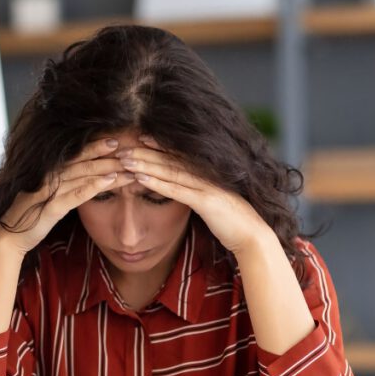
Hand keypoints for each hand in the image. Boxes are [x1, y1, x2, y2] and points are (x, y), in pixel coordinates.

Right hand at [0, 137, 135, 254]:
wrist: (7, 238)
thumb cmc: (29, 216)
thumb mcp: (45, 196)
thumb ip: (60, 184)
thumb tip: (80, 176)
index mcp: (47, 172)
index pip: (75, 154)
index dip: (95, 146)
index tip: (115, 140)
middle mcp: (48, 176)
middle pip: (82, 160)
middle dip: (107, 154)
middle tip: (130, 146)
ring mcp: (49, 191)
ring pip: (84, 174)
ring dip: (108, 169)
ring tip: (128, 165)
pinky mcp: (51, 208)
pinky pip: (77, 194)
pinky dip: (95, 186)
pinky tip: (111, 181)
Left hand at [116, 136, 273, 255]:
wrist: (252, 237)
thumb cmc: (231, 222)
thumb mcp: (212, 203)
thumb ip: (199, 193)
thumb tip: (187, 190)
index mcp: (208, 174)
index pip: (179, 155)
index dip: (159, 145)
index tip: (139, 138)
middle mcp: (206, 175)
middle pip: (170, 160)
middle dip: (145, 153)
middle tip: (122, 147)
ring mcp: (206, 187)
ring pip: (170, 172)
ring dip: (145, 165)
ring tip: (125, 159)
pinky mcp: (206, 202)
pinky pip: (176, 190)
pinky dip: (157, 183)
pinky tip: (140, 178)